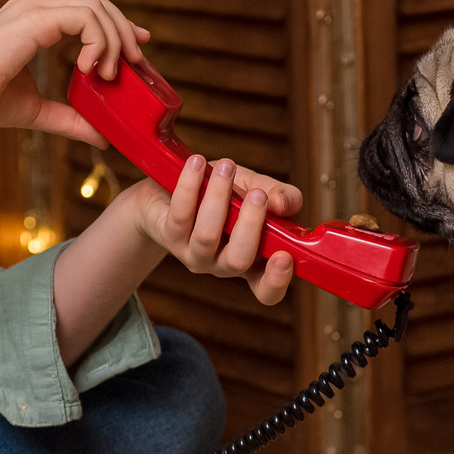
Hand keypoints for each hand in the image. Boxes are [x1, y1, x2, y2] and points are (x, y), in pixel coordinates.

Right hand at [0, 0, 147, 141]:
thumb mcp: (37, 111)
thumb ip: (70, 119)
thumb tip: (101, 137)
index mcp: (33, 20)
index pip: (86, 7)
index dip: (117, 24)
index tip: (137, 47)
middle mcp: (34, 7)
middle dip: (124, 27)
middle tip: (137, 60)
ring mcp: (33, 8)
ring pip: (95, 5)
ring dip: (113, 38)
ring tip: (110, 73)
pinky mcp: (33, 18)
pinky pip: (84, 17)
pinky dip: (98, 41)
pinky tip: (91, 68)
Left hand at [124, 155, 306, 306]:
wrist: (169, 191)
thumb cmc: (222, 194)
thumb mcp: (256, 188)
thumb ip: (279, 194)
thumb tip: (283, 204)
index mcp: (251, 262)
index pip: (265, 290)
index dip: (276, 281)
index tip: (284, 257)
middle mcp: (221, 265)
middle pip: (238, 262)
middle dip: (250, 227)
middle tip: (258, 195)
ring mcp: (193, 255)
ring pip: (207, 236)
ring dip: (219, 197)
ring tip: (226, 166)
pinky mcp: (169, 237)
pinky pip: (180, 214)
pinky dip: (189, 185)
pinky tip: (197, 163)